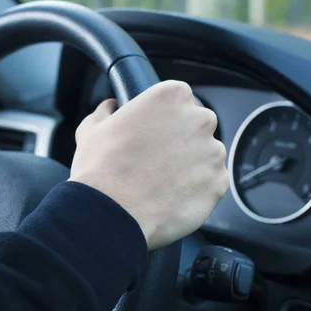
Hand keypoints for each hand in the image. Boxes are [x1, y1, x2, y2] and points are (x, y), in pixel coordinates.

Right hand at [69, 81, 228, 249]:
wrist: (110, 214)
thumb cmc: (99, 168)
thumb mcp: (92, 130)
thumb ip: (106, 112)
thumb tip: (111, 107)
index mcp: (171, 97)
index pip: (179, 99)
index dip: (164, 118)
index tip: (153, 133)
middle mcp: (199, 120)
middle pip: (197, 125)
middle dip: (181, 139)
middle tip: (155, 160)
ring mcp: (213, 153)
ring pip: (206, 155)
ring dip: (190, 165)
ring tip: (161, 183)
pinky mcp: (219, 183)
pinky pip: (212, 182)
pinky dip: (196, 189)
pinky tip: (170, 197)